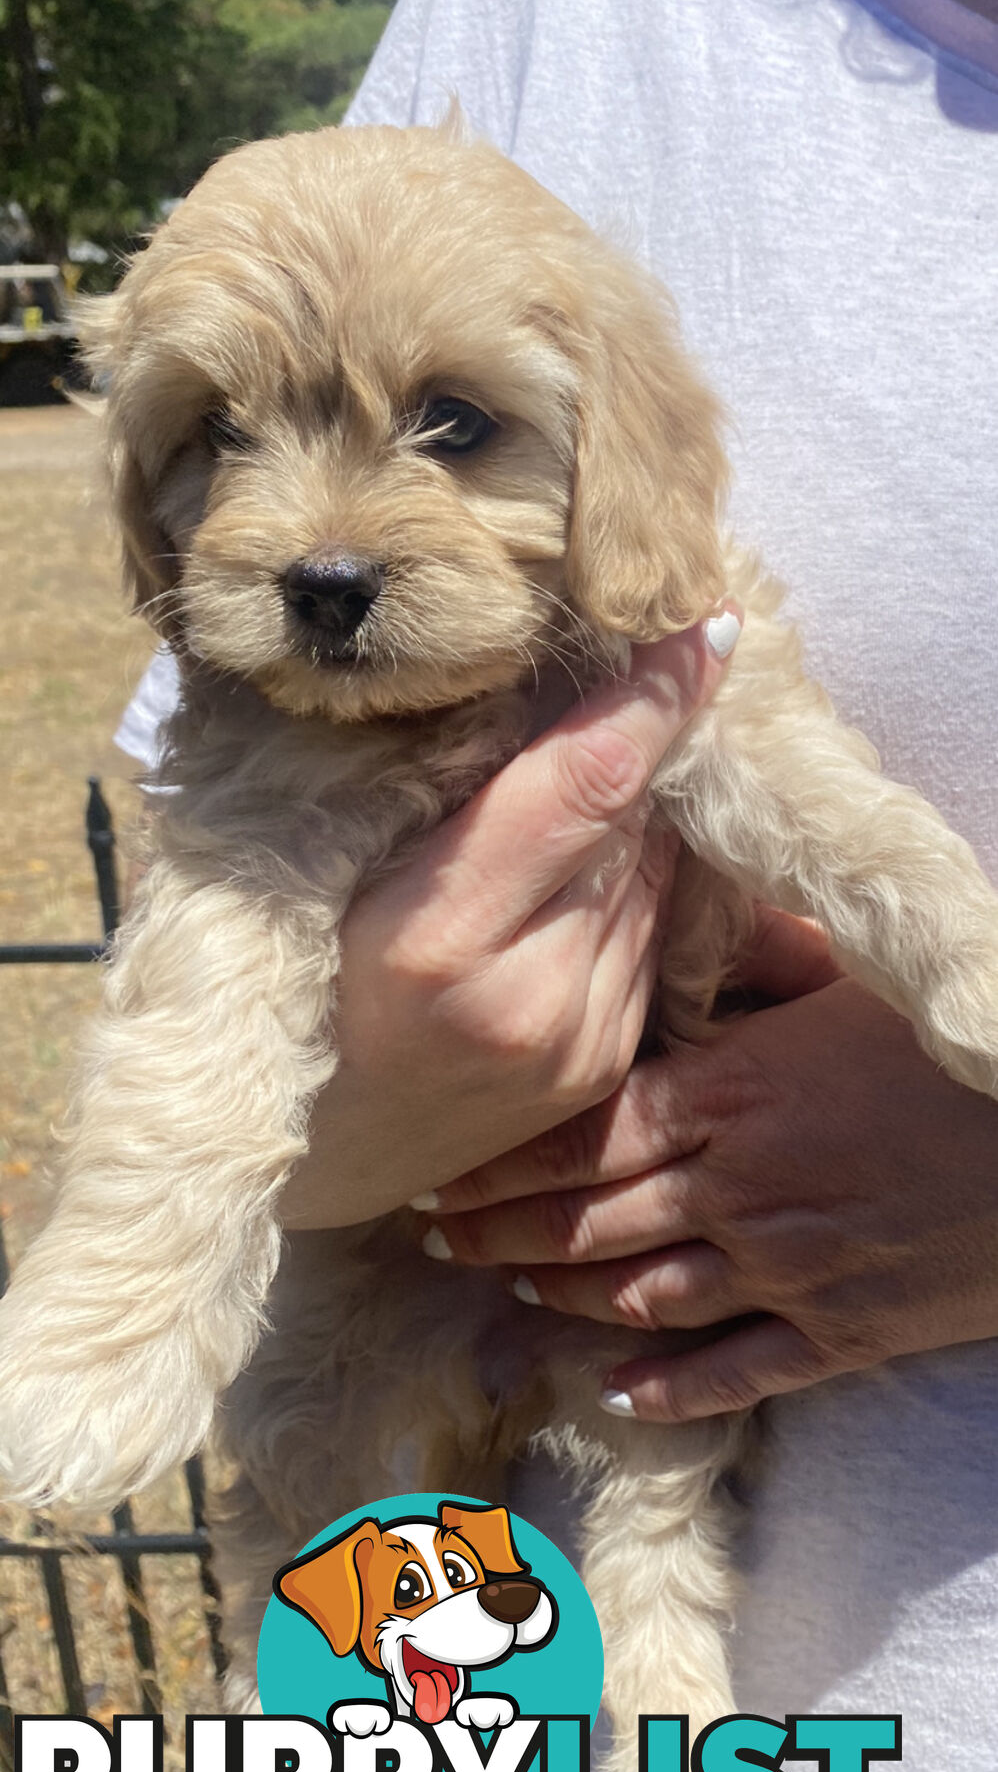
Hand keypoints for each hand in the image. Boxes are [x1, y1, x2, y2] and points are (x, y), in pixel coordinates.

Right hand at [280, 617, 735, 1226]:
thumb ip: (457, 791)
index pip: (587, 784)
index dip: (654, 698)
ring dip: (642, 823)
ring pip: (657, 879)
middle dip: (645, 749)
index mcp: (444, 935)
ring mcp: (579, 1043)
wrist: (316, 1146)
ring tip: (592, 790)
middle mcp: (530, 997)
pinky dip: (632, 890)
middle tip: (641, 675)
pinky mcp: (604, 1069)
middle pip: (635, 825)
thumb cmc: (306, 978)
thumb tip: (561, 686)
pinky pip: (649, 939)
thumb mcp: (350, 870)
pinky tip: (582, 879)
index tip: (707, 625)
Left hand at [418, 914, 997, 1417]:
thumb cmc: (957, 1046)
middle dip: (497, 1229)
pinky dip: (666, 1387)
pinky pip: (733, 1373)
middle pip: (585, 1220)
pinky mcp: (843, 1334)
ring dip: (557, 1300)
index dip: (500, 1157)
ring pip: (638, 1297)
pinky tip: (614, 1391)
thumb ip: (761, 971)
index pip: (581, 1134)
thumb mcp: (853, 983)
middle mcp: (739, 1188)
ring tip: (501, 1292)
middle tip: (430, 1231)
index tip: (438, 1160)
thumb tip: (694, 926)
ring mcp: (787, 1269)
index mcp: (734, 1091)